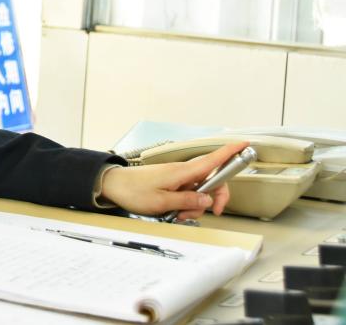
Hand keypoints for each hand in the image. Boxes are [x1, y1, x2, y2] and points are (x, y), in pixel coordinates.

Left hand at [100, 142, 248, 220]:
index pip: (212, 159)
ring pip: (200, 191)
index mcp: (182, 172)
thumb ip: (187, 200)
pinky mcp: (171, 183)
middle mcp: (182, 172)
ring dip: (196, 205)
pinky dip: (186, 204)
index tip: (245, 144)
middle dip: (215, 197)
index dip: (230, 151)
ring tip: (180, 214)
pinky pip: (188, 193)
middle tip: (212, 211)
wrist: (113, 186)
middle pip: (212, 181)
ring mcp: (177, 178)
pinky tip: (176, 211)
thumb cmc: (133, 191)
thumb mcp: (162, 202)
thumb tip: (208, 199)